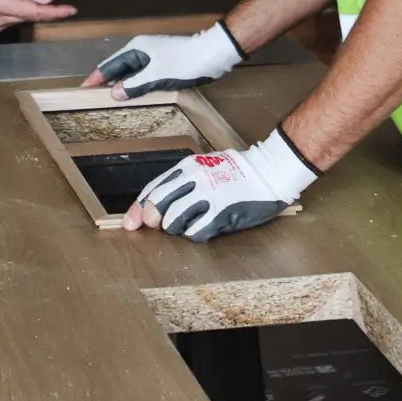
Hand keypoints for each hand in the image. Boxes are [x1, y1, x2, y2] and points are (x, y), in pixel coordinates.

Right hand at [82, 20, 242, 97]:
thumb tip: (113, 93)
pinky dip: (135, 85)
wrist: (212, 54)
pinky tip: (134, 95)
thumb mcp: (157, 76)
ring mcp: (152, 56)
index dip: (95, 78)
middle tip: (93, 98)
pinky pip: (142, 75)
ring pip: (130, 73)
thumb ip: (134, 85)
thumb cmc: (184, 63)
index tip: (82, 90)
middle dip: (106, 82)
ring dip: (122, 85)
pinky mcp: (162, 63)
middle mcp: (141, 50)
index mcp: (136, 49)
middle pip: (118, 68)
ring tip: (110, 100)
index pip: (109, 65)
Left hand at [123, 127, 316, 241]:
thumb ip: (184, 182)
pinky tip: (204, 229)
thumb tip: (157, 204)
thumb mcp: (206, 166)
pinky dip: (195, 234)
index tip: (130, 222)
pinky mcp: (222, 211)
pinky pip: (196, 232)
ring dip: (176, 228)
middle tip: (156, 226)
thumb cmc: (238, 171)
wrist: (270, 171)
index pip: (154, 188)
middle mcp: (195, 179)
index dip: (138, 207)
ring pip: (174, 221)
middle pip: (158, 204)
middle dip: (152, 219)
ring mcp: (208, 195)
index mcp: (189, 166)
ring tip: (188, 224)